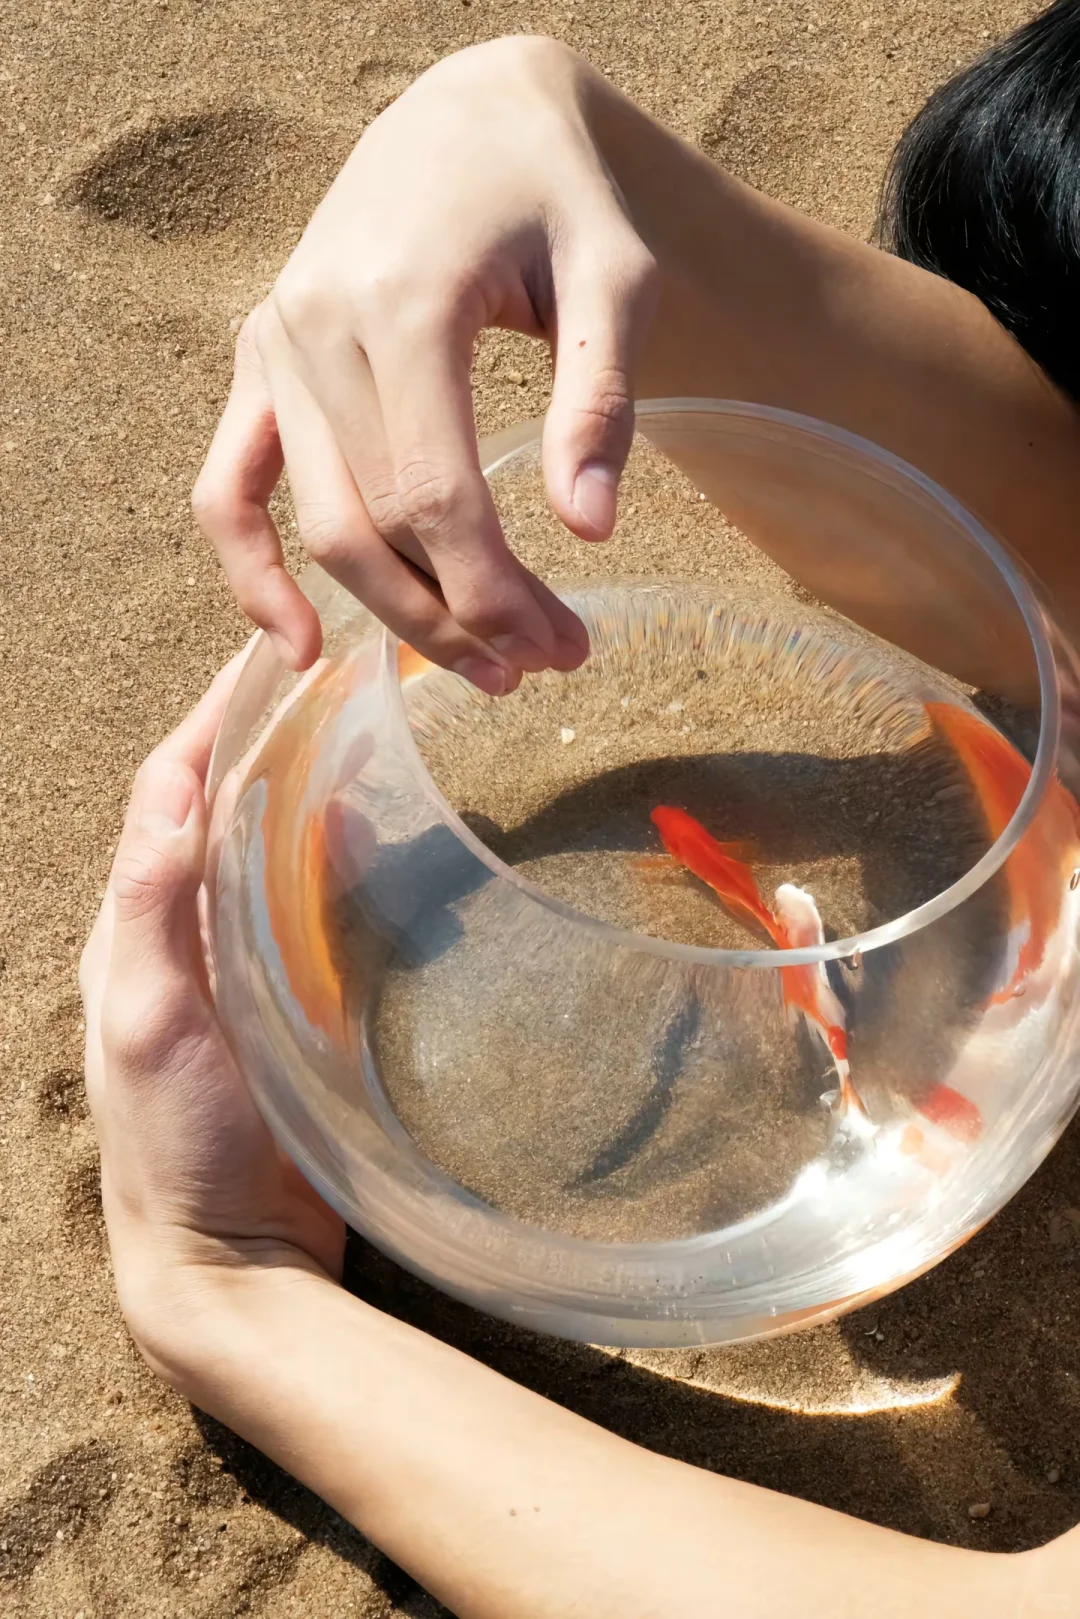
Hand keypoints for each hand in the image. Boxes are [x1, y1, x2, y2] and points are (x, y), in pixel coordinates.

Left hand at [79, 661, 344, 1378]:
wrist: (225, 1251)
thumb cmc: (174, 1142)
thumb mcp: (151, 1020)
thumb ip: (151, 908)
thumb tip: (169, 789)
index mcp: (133, 925)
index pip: (168, 791)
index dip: (212, 716)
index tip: (269, 655)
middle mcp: (175, 932)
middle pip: (215, 806)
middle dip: (260, 735)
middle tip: (325, 679)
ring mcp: (229, 965)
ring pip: (260, 849)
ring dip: (296, 785)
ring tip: (353, 735)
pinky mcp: (277, 999)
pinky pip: (300, 906)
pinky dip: (328, 855)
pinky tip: (369, 839)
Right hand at [192, 37, 656, 691]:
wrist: (471, 120)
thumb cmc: (557, 196)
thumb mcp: (615, 277)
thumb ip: (602, 402)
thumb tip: (591, 530)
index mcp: (403, 300)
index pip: (435, 493)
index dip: (492, 592)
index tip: (559, 650)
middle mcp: (316, 325)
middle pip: (375, 523)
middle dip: (459, 617)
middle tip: (540, 668)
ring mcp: (275, 344)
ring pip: (316, 523)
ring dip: (393, 615)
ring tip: (479, 669)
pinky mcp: (259, 361)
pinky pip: (227, 487)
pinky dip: (251, 571)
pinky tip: (299, 644)